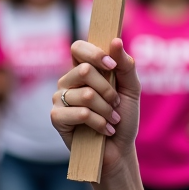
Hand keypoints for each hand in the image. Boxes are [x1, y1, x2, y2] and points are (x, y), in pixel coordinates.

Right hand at [52, 38, 135, 179]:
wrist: (120, 148)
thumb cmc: (124, 115)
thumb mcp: (131, 88)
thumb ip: (125, 65)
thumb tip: (115, 41)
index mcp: (84, 69)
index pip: (78, 48)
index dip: (95, 54)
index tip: (112, 66)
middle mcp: (68, 80)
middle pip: (84, 70)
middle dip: (108, 90)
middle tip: (116, 103)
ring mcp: (60, 98)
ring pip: (86, 94)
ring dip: (107, 110)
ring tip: (113, 119)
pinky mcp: (57, 118)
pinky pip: (80, 113)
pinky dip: (99, 122)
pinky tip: (105, 130)